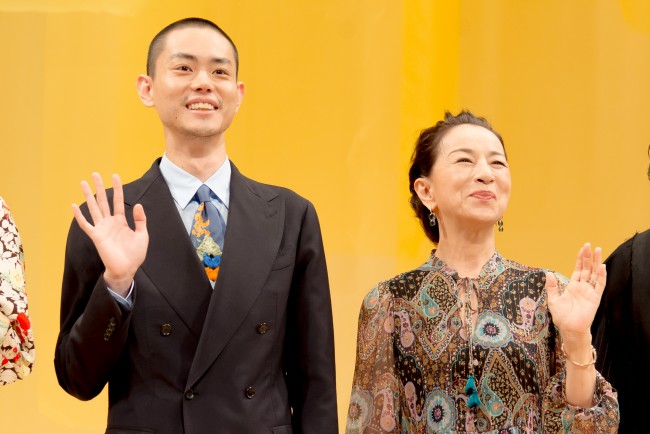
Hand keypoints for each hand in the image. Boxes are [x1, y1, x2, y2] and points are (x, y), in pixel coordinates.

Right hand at [72, 173, 147, 295]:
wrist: (127, 269)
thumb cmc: (135, 254)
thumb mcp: (142, 235)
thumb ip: (140, 220)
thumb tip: (137, 204)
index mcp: (121, 222)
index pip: (118, 201)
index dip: (117, 189)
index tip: (115, 176)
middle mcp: (110, 222)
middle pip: (103, 201)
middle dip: (99, 187)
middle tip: (95, 174)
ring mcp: (102, 228)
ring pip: (94, 208)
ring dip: (88, 196)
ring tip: (83, 183)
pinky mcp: (96, 236)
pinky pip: (86, 224)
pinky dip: (79, 215)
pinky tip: (74, 206)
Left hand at [546, 243, 605, 344]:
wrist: (569, 329)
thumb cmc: (562, 316)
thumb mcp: (553, 299)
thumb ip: (552, 286)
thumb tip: (549, 273)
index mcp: (573, 286)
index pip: (578, 269)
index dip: (580, 259)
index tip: (582, 249)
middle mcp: (582, 287)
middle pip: (587, 269)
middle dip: (588, 257)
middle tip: (589, 245)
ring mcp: (589, 292)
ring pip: (595, 274)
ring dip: (596, 263)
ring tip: (598, 250)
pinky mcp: (595, 298)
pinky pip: (600, 285)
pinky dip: (601, 276)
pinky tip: (601, 267)